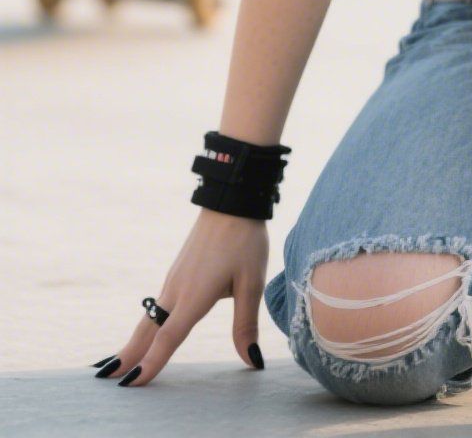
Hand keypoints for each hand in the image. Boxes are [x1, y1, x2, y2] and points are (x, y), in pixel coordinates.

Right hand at [89, 209, 270, 386]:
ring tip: (114, 364)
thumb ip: (246, 325)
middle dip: (127, 356)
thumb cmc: (244, 241)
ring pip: (149, 318)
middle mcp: (177, 291)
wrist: (231, 202)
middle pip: (147, 331)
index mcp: (194, 296)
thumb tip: (251, 361)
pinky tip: (144, 331)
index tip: (130, 385)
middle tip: (104, 381)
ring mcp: (173, 280)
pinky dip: (144, 325)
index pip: (168, 337)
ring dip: (132, 342)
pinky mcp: (176, 272)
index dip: (151, 362)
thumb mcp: (252, 283)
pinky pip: (155, 305)